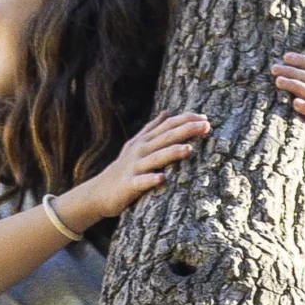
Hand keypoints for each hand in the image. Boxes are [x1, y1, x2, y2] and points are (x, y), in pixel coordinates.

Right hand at [60, 110, 210, 226]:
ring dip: (171, 153)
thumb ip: (152, 128)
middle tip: (206, 126)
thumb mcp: (135, 145)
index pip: (168, 126)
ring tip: (189, 149)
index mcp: (145, 141)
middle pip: (165, 138)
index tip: (205, 118)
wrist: (98, 192)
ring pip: (155, 158)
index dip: (186, 120)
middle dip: (186, 130)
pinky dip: (150, 179)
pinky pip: (141, 182)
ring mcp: (134, 168)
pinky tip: (163, 178)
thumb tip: (167, 112)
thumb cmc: (123, 168)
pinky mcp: (128, 185)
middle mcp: (140, 151)